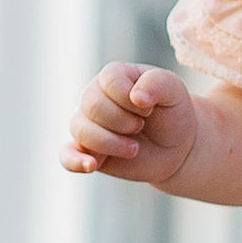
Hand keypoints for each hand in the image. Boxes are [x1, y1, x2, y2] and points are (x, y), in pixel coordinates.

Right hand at [63, 61, 199, 186]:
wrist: (175, 147)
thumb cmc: (171, 112)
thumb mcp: (174, 91)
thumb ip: (157, 83)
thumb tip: (136, 96)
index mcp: (114, 77)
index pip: (110, 80)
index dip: (131, 97)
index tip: (149, 108)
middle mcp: (94, 97)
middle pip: (93, 106)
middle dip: (124, 121)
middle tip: (142, 126)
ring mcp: (88, 125)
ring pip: (82, 131)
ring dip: (113, 143)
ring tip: (134, 148)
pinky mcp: (86, 151)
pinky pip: (66, 156)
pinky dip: (75, 161)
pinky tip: (91, 165)